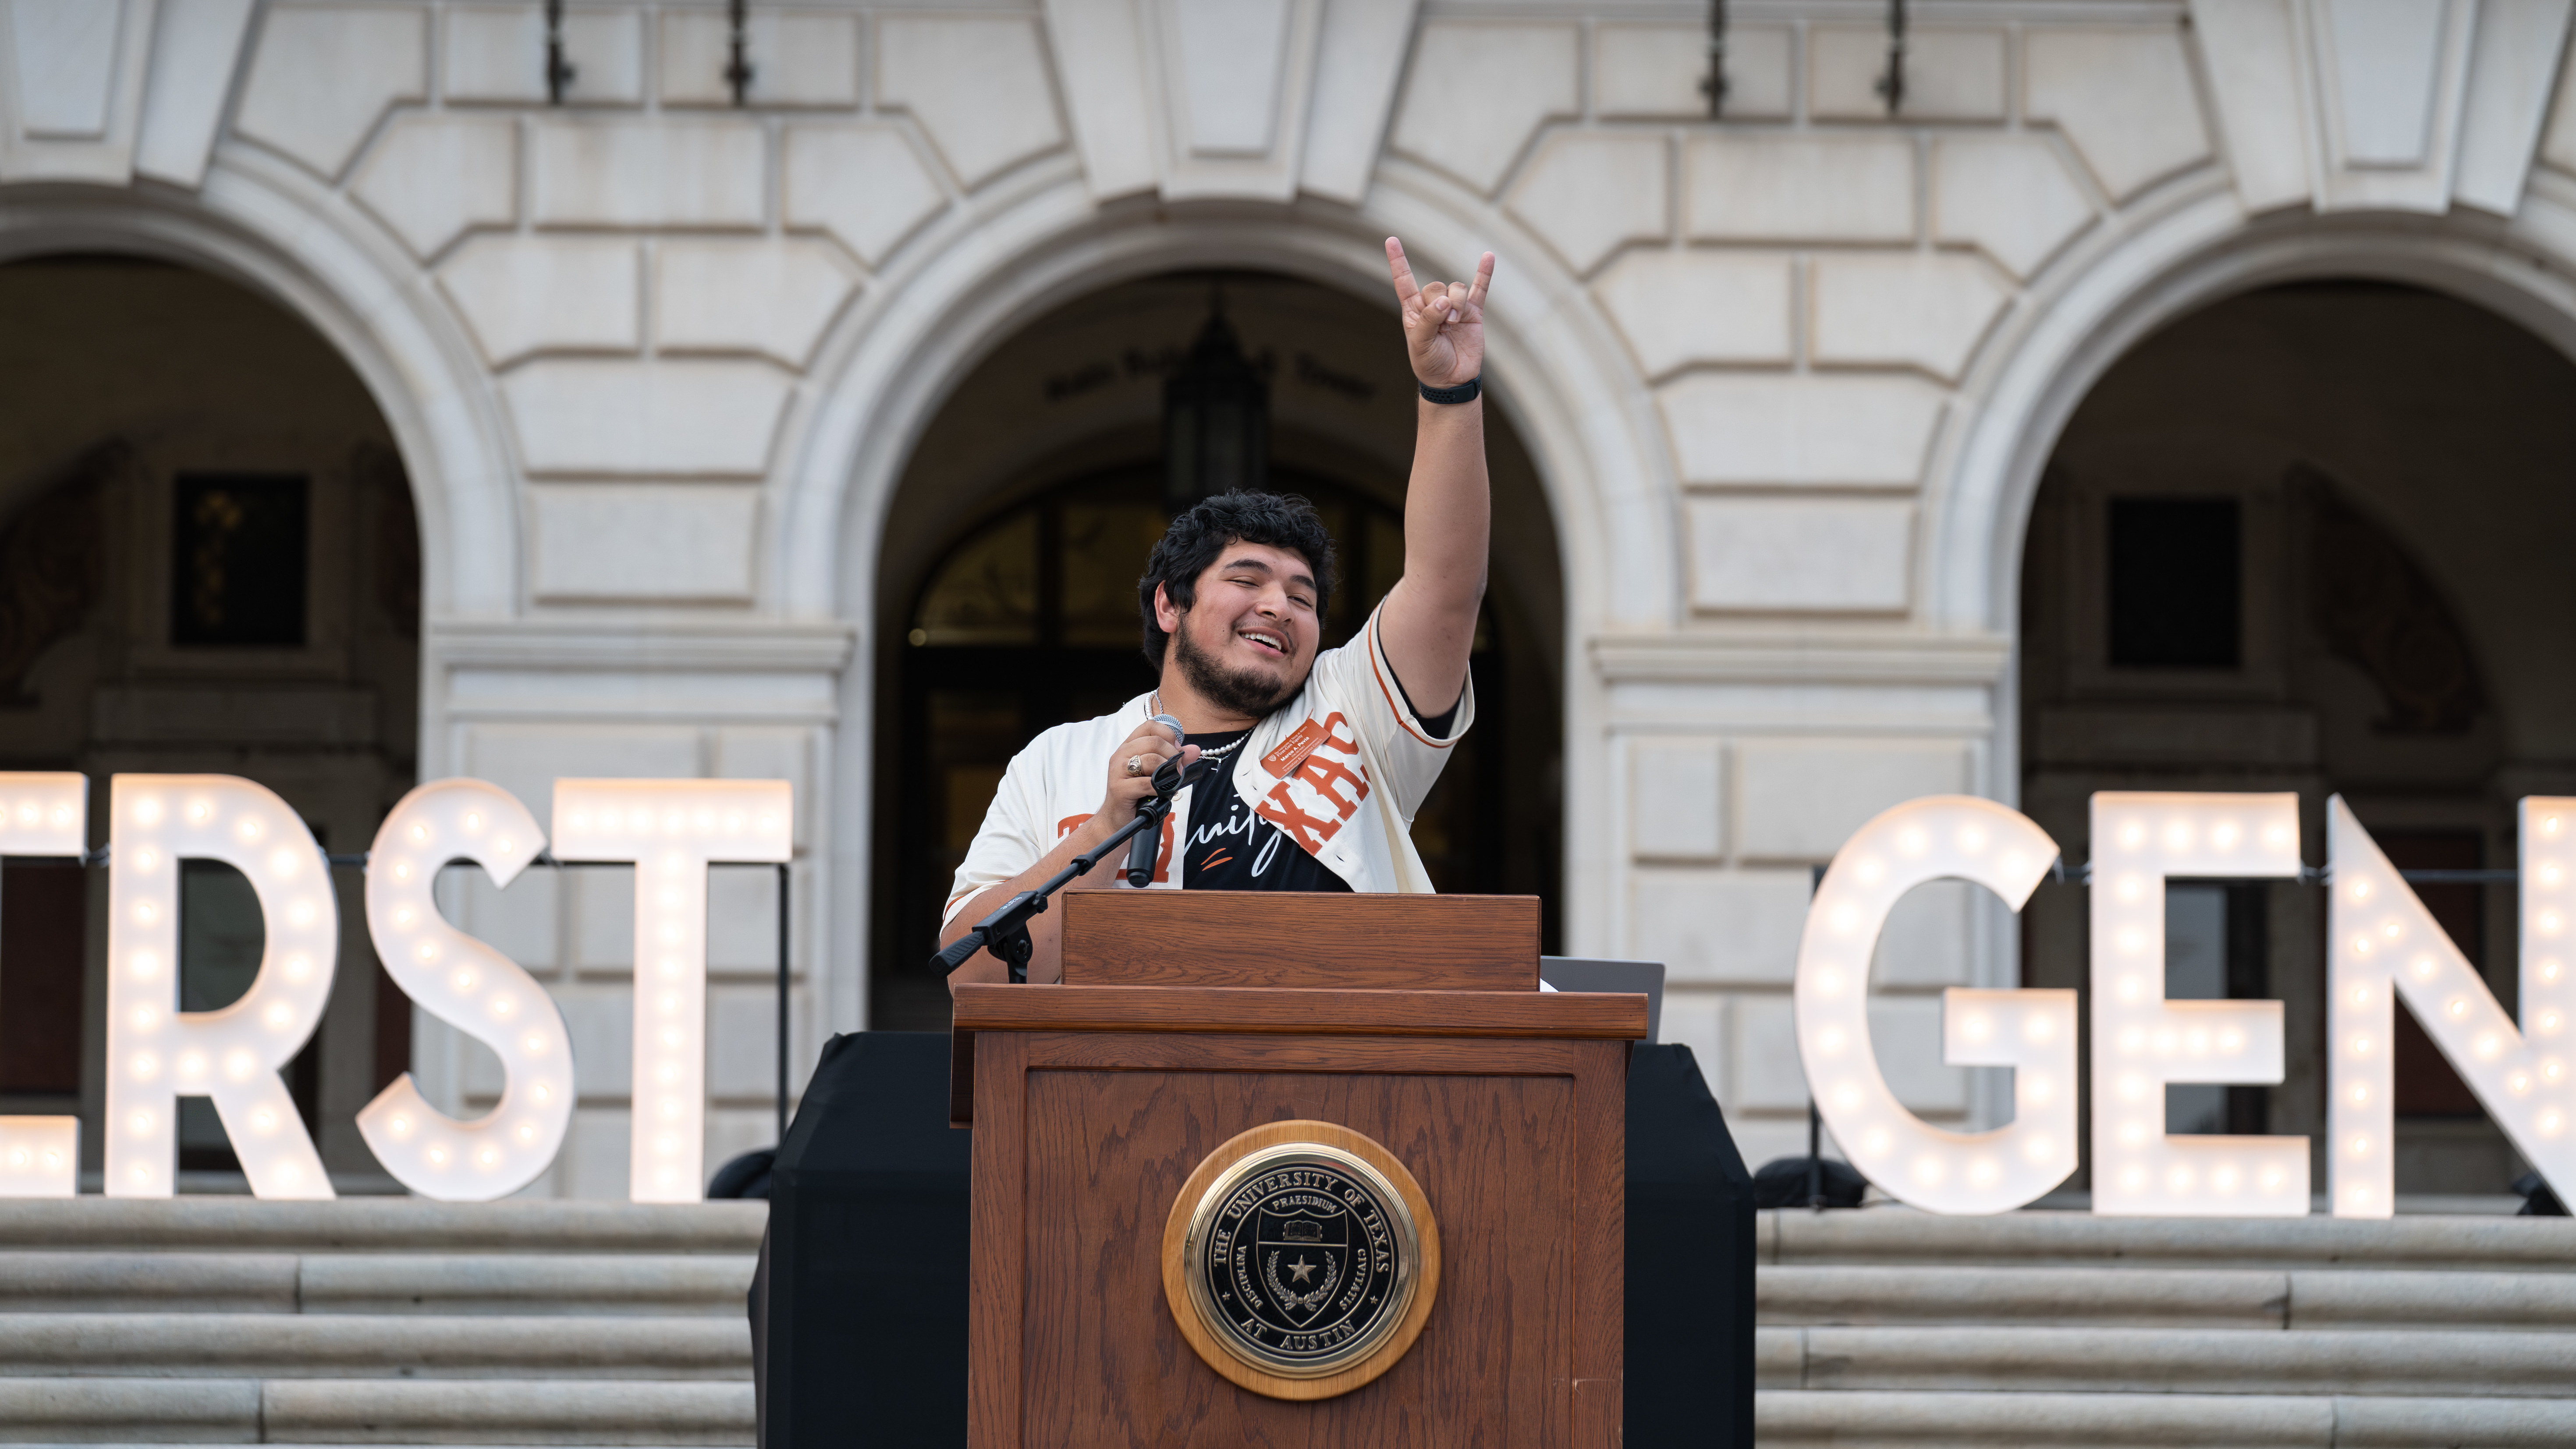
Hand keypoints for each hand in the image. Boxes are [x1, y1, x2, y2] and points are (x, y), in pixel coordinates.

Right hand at [1084, 720, 1199, 845]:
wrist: (1117, 819)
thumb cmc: (1137, 795)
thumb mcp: (1157, 774)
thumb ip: (1175, 760)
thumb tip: (1195, 750)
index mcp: (1129, 746)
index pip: (1150, 726)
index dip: (1169, 735)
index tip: (1176, 750)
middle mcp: (1121, 754)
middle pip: (1154, 742)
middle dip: (1172, 755)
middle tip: (1178, 770)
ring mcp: (1118, 771)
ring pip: (1151, 760)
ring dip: (1167, 771)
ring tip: (1171, 781)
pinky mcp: (1119, 788)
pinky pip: (1146, 783)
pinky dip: (1159, 788)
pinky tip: (1160, 793)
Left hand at [1386, 238, 1493, 388]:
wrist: (1452, 380)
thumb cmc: (1429, 363)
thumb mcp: (1420, 344)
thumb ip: (1428, 320)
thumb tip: (1444, 300)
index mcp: (1414, 310)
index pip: (1404, 280)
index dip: (1398, 261)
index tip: (1391, 240)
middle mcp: (1433, 305)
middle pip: (1436, 285)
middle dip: (1440, 301)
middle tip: (1443, 323)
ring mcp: (1454, 307)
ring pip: (1456, 288)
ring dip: (1456, 303)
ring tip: (1455, 324)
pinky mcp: (1473, 313)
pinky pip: (1479, 289)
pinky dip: (1484, 273)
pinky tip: (1488, 257)